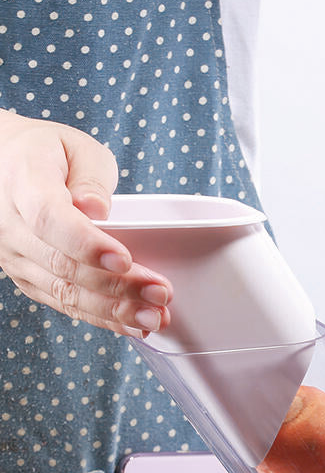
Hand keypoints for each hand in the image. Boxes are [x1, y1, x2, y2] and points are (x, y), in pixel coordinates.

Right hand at [0, 111, 171, 335]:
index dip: (87, 244)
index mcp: (22, 183)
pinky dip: (101, 318)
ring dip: (115, 310)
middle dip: (118, 285)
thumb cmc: (50, 154)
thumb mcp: (76, 148)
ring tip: (155, 317)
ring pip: (64, 292)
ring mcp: (15, 256)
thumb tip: (97, 210)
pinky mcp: (27, 277)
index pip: (49, 219)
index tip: (124, 259)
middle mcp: (9, 225)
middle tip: (161, 294)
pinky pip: (64, 303)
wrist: (6, 167)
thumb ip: (91, 177)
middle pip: (63, 264)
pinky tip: (134, 324)